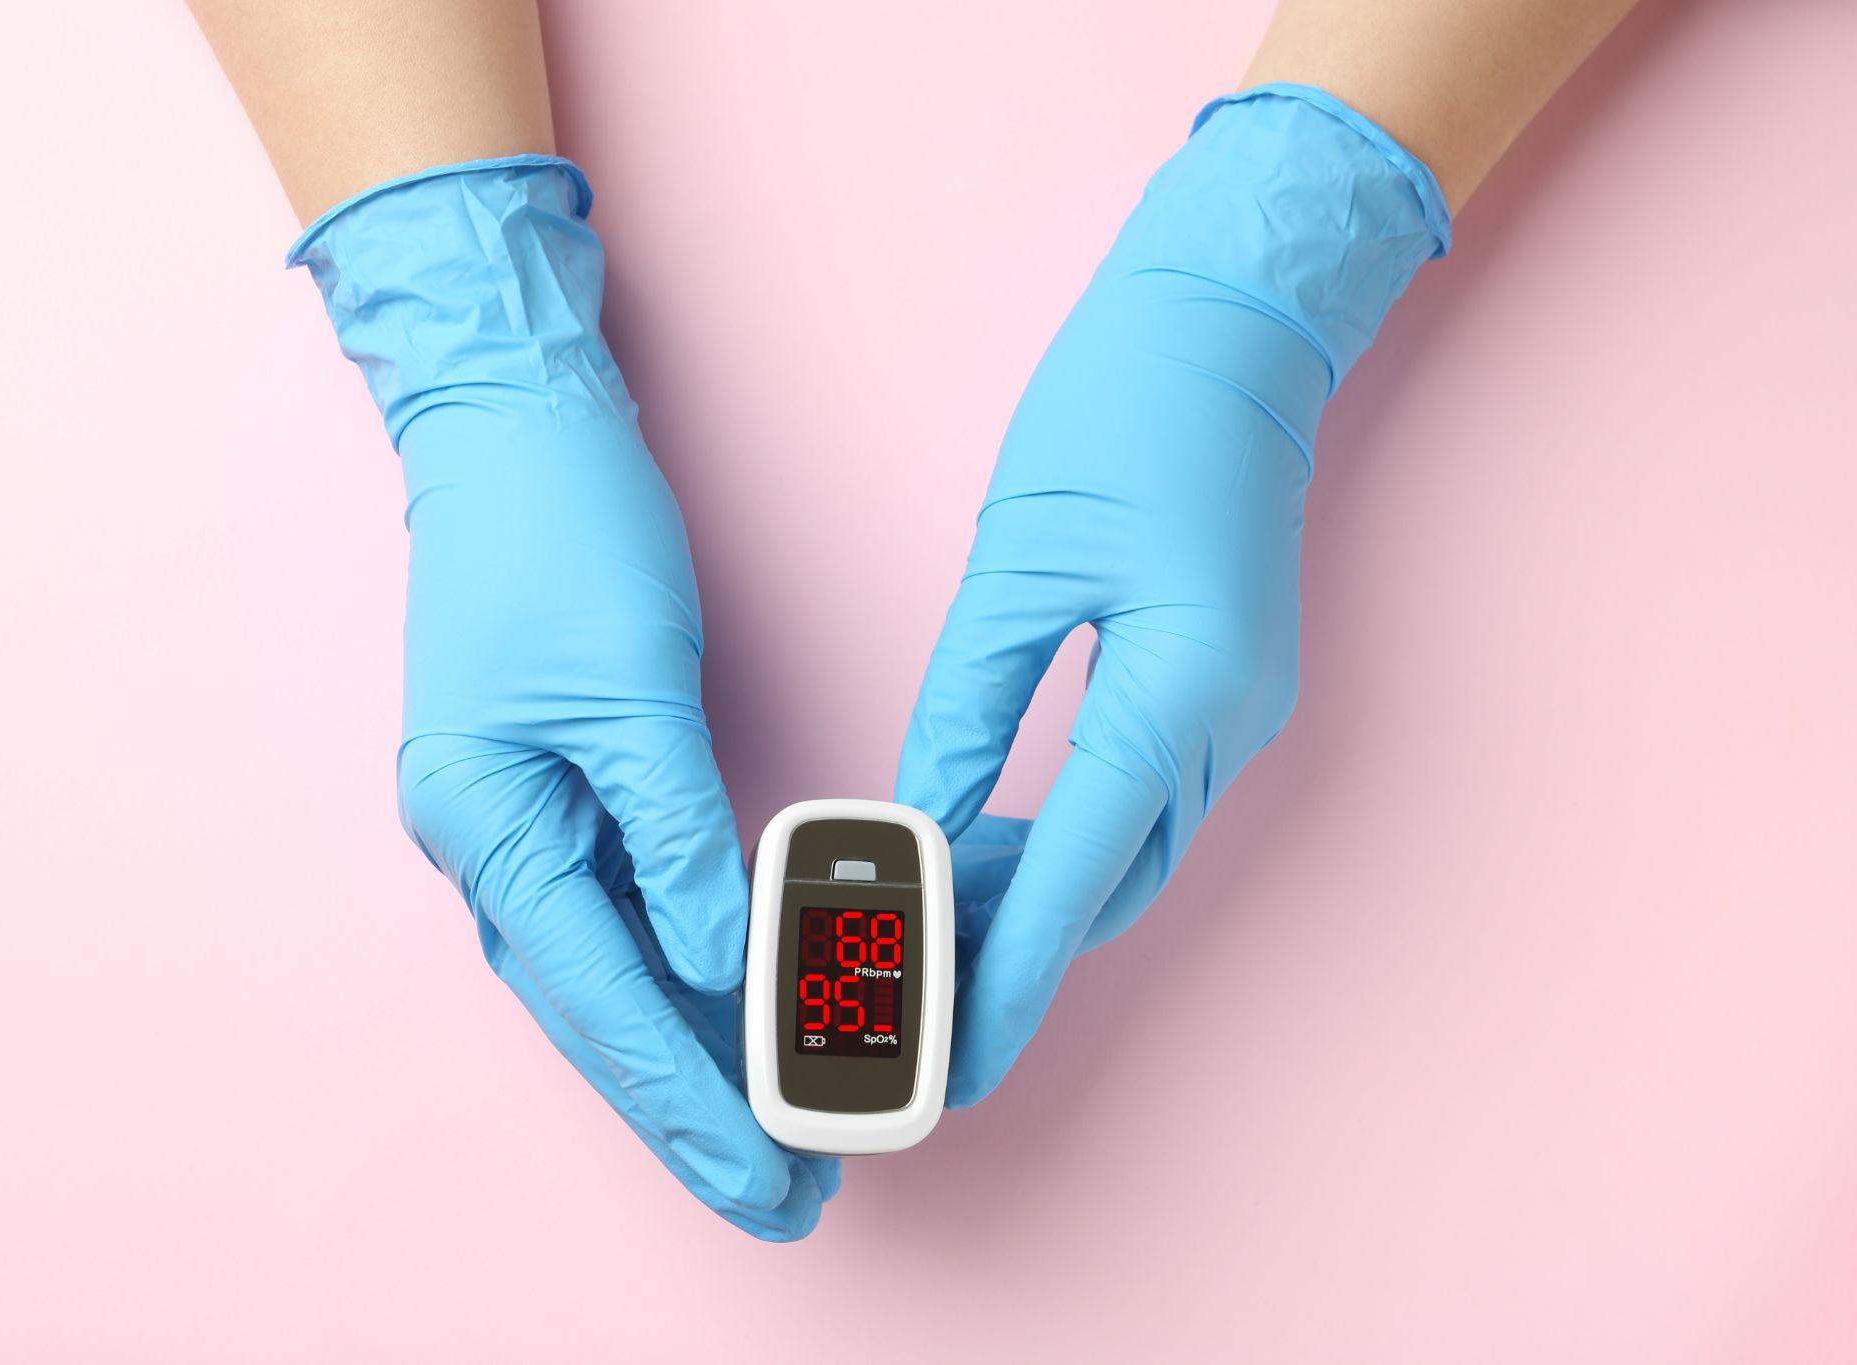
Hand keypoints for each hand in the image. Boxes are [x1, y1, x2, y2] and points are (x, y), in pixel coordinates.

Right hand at [292, 157, 834, 1237]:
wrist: (513, 430)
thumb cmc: (560, 537)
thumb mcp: (629, 687)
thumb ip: (673, 835)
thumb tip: (719, 959)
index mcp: (487, 824)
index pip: (603, 995)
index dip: (690, 1095)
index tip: (767, 1170)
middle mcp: (489, 844)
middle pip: (599, 1016)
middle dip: (692, 1113)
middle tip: (785, 1196)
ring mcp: (519, 821)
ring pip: (611, 978)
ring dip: (691, 1058)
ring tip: (778, 1135)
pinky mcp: (561, 792)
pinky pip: (624, 916)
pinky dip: (684, 975)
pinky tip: (741, 1021)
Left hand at [898, 87, 1449, 1107]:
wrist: (1231, 324)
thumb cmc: (1126, 411)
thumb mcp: (1020, 563)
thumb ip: (968, 704)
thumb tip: (914, 816)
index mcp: (1186, 684)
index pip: (1083, 869)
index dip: (1014, 973)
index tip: (956, 1052)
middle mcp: (1233, 718)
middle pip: (1111, 882)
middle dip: (1012, 950)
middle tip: (907, 994)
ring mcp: (1240, 708)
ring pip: (1128, 850)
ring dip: (1031, 896)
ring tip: (921, 922)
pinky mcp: (1220, 686)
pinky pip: (1139, 799)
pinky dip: (1062, 837)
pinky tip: (983, 843)